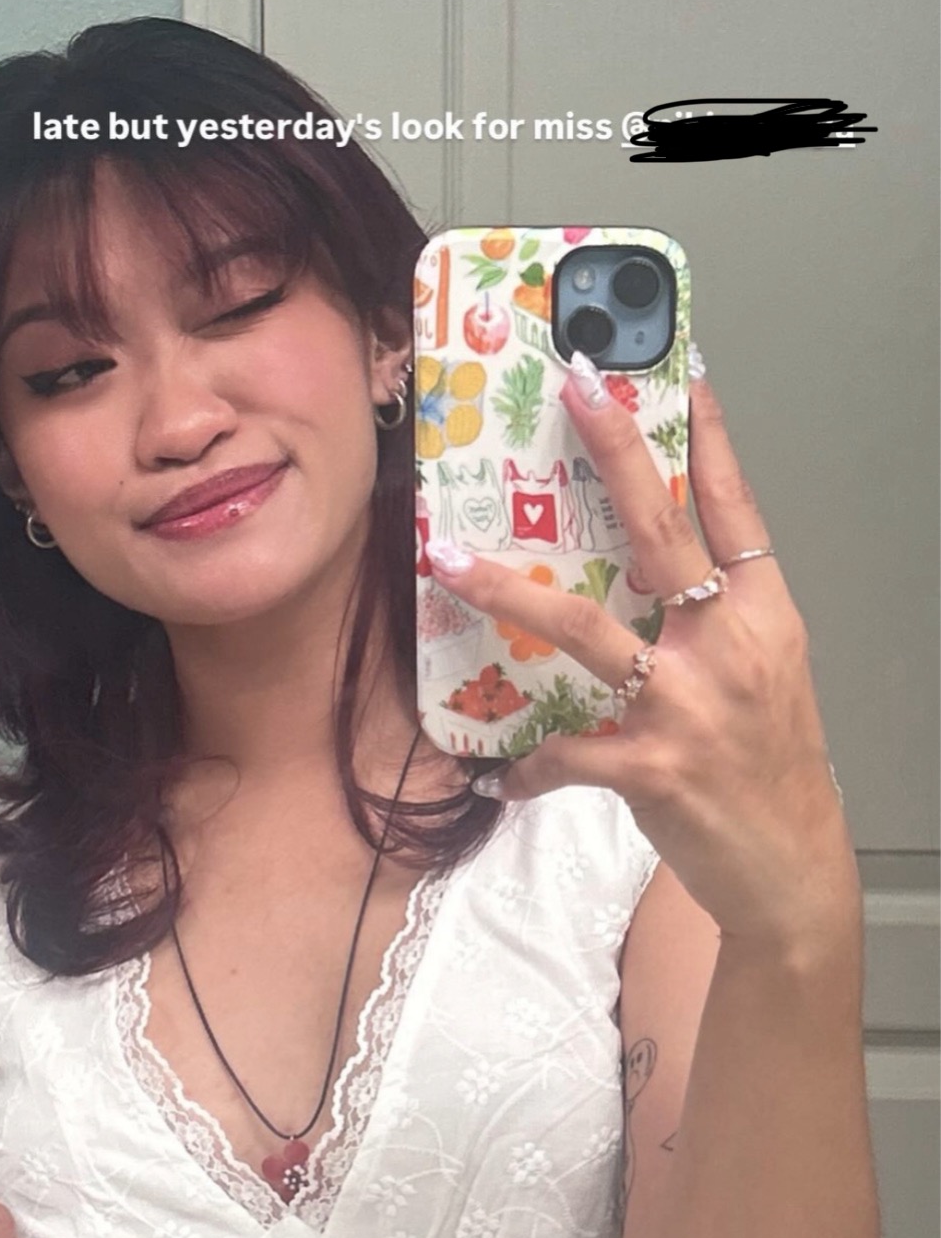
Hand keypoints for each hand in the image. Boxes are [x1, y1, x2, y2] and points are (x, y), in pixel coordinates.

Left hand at [428, 356, 859, 949]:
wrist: (789, 867)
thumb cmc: (768, 767)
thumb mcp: (762, 674)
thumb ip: (713, 618)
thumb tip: (649, 568)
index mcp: (761, 616)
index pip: (736, 508)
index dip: (707, 436)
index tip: (676, 370)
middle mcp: (727, 647)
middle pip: (662, 532)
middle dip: (617, 453)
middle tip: (575, 390)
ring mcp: (687, 706)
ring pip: (586, 628)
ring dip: (509, 591)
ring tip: (448, 560)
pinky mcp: (651, 766)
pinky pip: (567, 752)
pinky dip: (527, 763)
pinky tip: (499, 774)